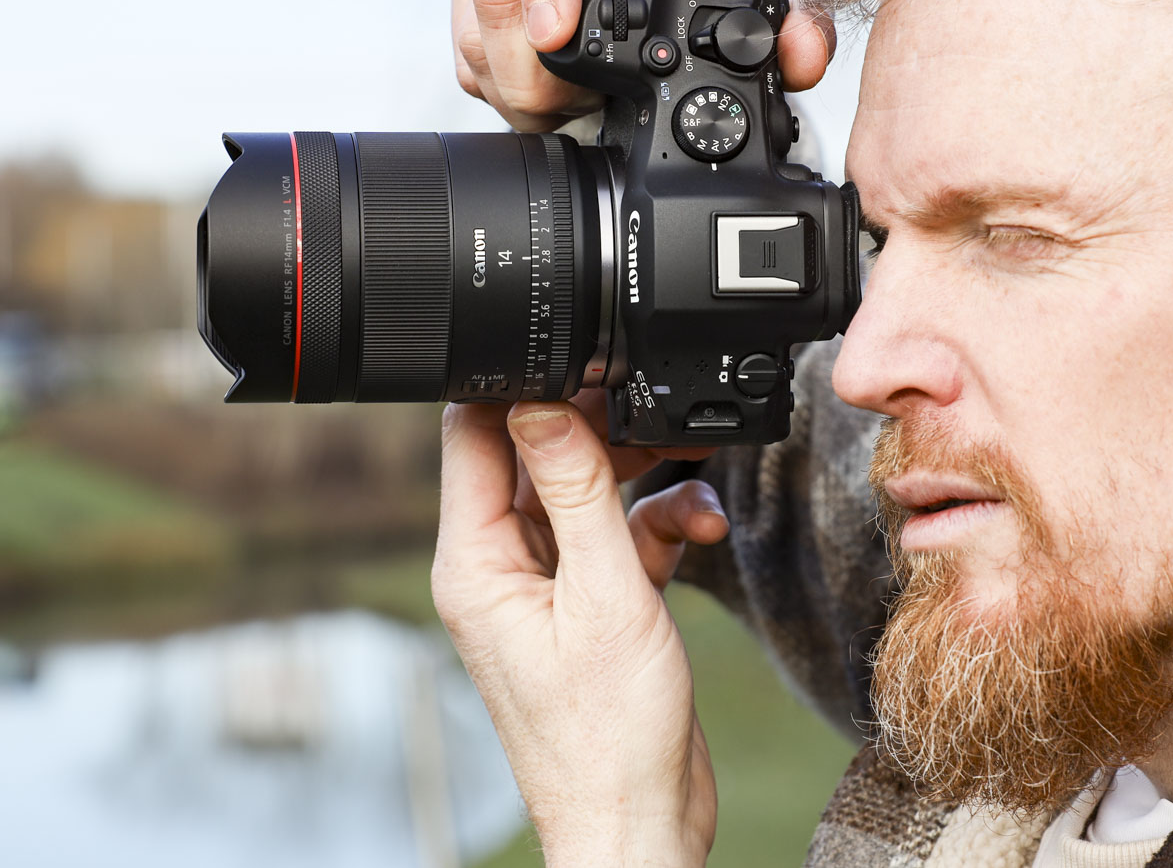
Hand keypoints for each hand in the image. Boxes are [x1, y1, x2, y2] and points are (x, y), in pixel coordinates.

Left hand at [434, 399, 730, 867]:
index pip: (473, 437)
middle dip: (596, 427)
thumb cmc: (607, 737)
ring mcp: (544, 588)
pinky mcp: (588, 607)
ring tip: (690, 464)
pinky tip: (700, 525)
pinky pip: (616, 537)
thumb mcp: (604, 595)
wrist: (638, 824)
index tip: (572, 351)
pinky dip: (660, 523)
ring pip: (583, 493)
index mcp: (474, 562)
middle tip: (648, 401)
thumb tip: (543, 402)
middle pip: (533, 456)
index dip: (517, 386)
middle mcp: (498, 568)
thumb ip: (579, 492)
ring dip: (639, 475)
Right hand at [453, 0, 835, 130]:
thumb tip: (802, 54)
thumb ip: (797, 22)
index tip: (555, 34)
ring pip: (472, 16)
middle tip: (579, 108)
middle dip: (532, 65)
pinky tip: (546, 99)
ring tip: (572, 108)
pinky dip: (498, 87)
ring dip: (515, 84)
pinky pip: (463, 42)